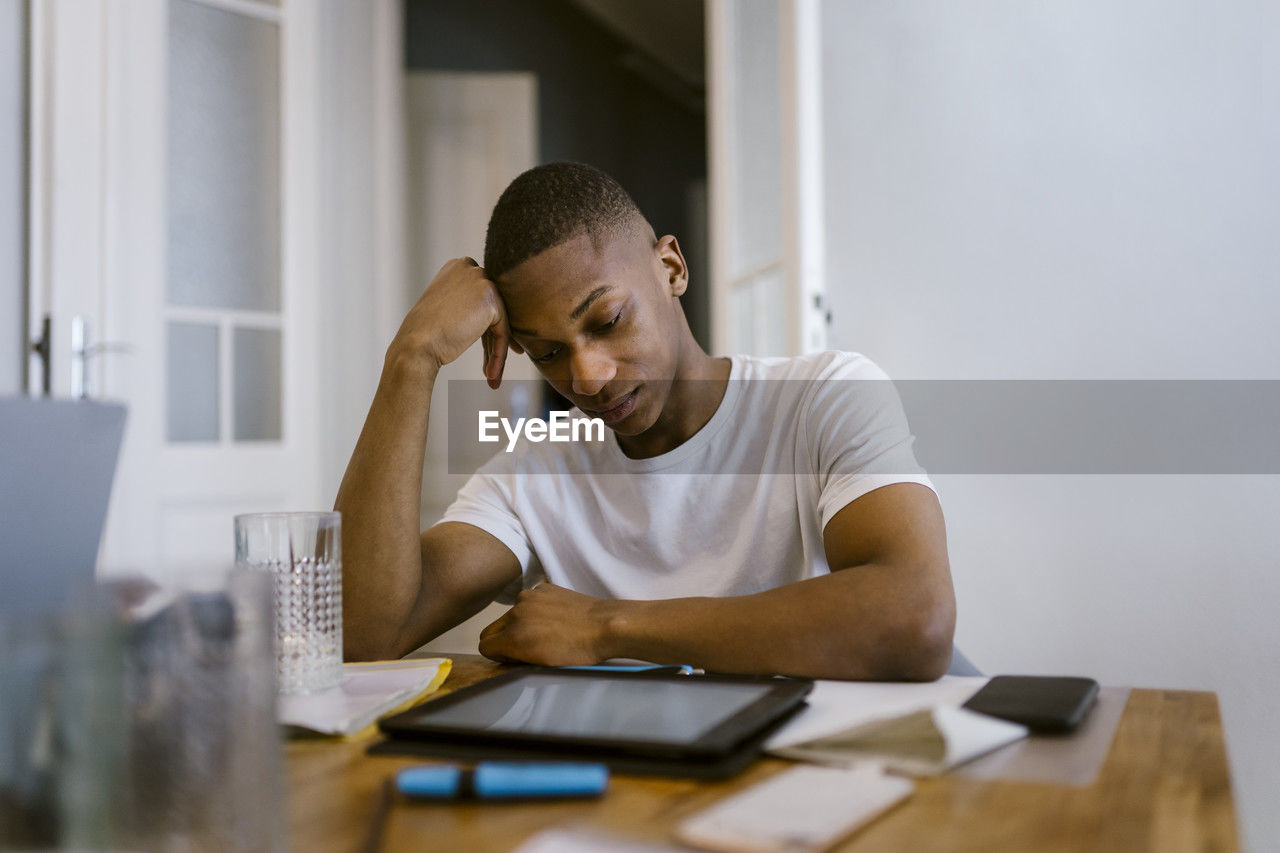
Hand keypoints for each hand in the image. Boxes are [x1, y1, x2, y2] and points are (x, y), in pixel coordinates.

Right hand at [389, 257, 523, 387]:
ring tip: (492, 376)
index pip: (481, 298)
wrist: (415, 345)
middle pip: (492, 308)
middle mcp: (470, 267)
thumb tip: (488, 315)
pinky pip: (503, 331)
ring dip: (497, 352)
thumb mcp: (446, 308)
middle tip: (494, 366)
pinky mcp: (491, 299)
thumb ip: (466, 304)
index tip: (489, 348)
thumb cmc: (424, 333)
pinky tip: (492, 375)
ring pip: (500, 322)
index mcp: (457, 267)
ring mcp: (481, 280)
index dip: (486, 326)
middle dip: (494, 339)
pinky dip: (499, 355)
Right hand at [478, 584, 613, 665]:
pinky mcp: (543, 587)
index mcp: (513, 636)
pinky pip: (530, 601)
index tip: (514, 658)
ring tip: (546, 631)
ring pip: (511, 613)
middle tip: (526, 647)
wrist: (604, 625)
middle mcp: (516, 612)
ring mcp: (529, 596)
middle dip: (503, 639)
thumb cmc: (578, 651)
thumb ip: (516, 657)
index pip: (485, 646)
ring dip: (520, 622)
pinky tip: (556, 617)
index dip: (498, 655)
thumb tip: (506, 653)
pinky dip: (536, 609)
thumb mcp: (542, 664)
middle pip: (492, 629)